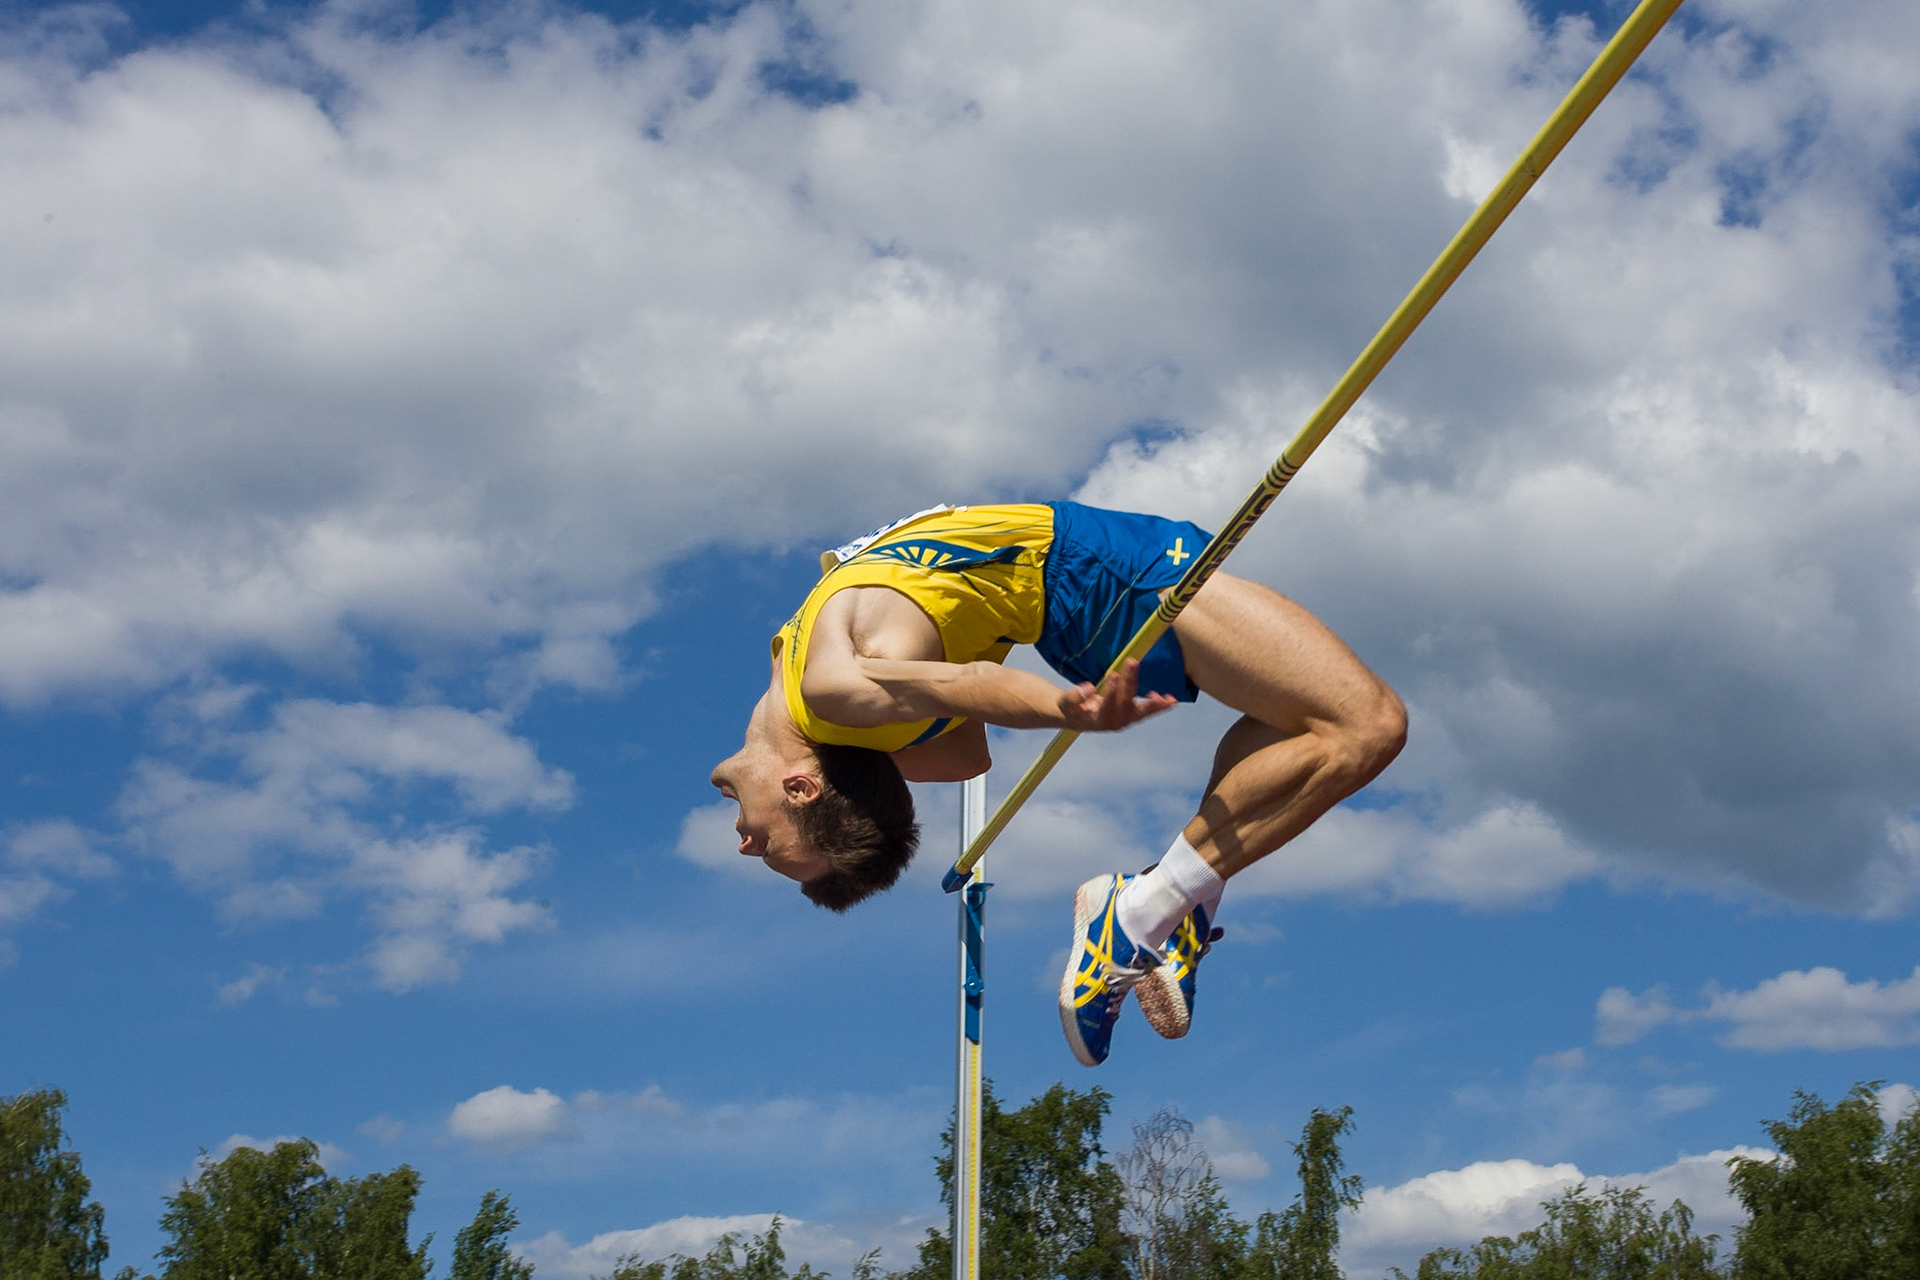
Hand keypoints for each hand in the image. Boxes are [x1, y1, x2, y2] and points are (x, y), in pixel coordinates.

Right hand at [1057, 659, 1178, 731]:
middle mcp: (1114, 723)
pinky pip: (1148, 711)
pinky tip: (1172, 701)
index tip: (1113, 675)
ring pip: (1140, 710)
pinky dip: (1160, 707)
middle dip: (1129, 683)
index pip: (1106, 706)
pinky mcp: (1133, 716)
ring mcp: (1125, 720)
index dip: (1110, 692)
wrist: (1079, 719)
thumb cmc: (1072, 709)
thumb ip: (1074, 697)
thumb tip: (1088, 688)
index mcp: (1097, 721)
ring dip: (1154, 704)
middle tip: (1132, 662)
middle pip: (1125, 704)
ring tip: (1168, 699)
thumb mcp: (1066, 703)